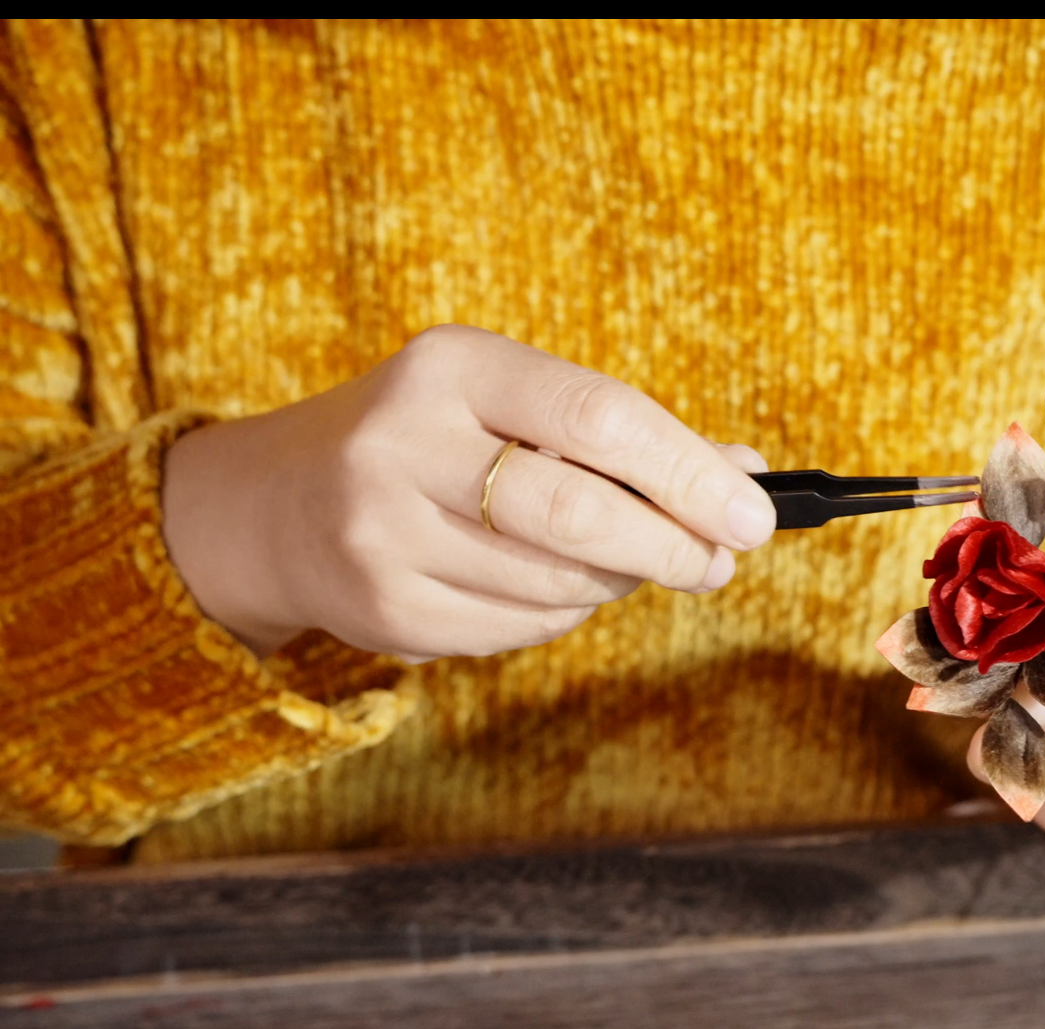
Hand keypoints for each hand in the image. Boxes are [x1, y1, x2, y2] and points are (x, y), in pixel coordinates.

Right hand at [161, 325, 774, 661]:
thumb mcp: (513, 404)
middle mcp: (405, 444)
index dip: (688, 472)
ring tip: (626, 562)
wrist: (277, 504)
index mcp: (452, 368)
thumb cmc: (435, 441)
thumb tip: (745, 473)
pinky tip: (550, 586)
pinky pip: (519, 628)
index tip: (752, 514)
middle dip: (670, 545)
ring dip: (618, 581)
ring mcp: (384, 532)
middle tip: (717, 562)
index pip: (599, 416)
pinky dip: (561, 613)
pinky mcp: (384, 610)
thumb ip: (625, 435)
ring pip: (558, 582)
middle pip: (581, 512)